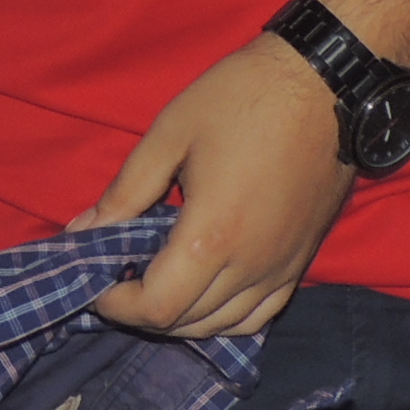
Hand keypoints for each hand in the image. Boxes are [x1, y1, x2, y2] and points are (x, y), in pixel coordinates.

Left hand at [70, 36, 357, 339]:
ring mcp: (281, 268)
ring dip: (181, 319)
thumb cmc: (242, 99)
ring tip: (155, 285)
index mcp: (212, 237)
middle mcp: (250, 265)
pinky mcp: (301, 261)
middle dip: (142, 311)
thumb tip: (83, 232)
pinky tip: (204, 295)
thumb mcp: (171, 133)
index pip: (157, 307)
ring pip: (223, 325)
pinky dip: (225, 318)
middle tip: (117, 279)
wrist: (326, 84)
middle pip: (186, 322)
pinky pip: (260, 315)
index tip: (96, 285)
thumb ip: (125, 192)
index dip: (117, 306)